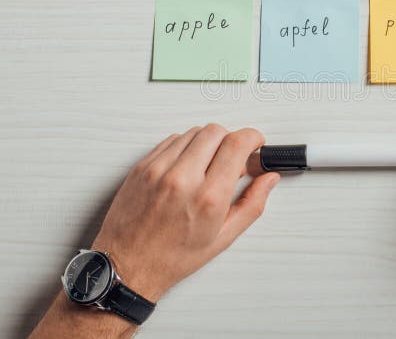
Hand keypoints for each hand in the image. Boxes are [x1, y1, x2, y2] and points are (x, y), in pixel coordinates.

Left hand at [91, 124, 279, 300]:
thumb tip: (268, 180)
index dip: (253, 138)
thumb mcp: (222, 238)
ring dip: (208, 142)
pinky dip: (186, 147)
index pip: (237, 144)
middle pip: (217, 131)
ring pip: (194, 132)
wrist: (127, 265)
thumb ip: (252, 204)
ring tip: (208, 166)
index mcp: (208, 197)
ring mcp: (159, 169)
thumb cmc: (171, 257)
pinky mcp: (143, 166)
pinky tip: (188, 166)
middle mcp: (182, 178)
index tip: (256, 143)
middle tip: (233, 159)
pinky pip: (172, 139)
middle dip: (232, 139)